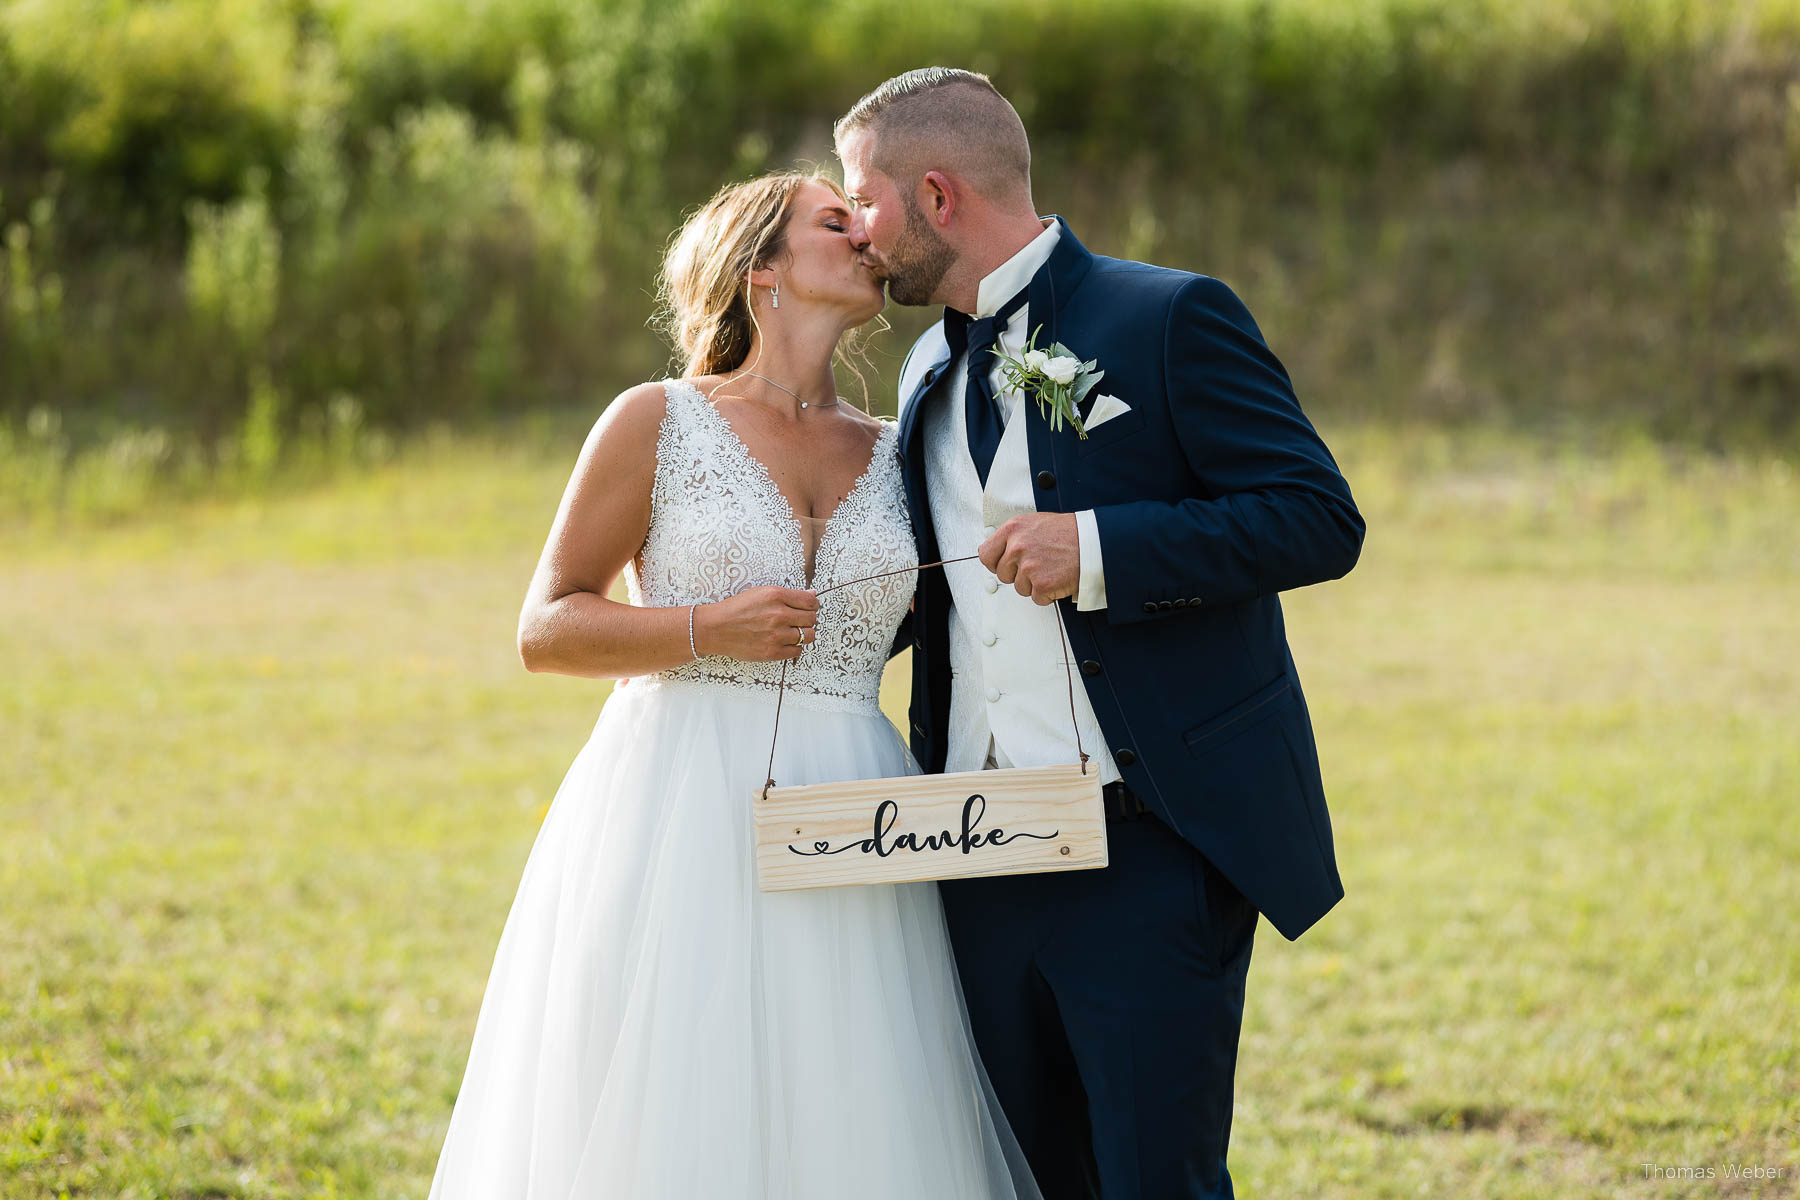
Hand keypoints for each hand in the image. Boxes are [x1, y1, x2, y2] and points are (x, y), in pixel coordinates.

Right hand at [692, 586, 818, 660]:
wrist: (716, 628)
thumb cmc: (736, 610)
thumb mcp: (761, 593)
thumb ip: (788, 595)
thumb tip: (812, 594)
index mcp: (775, 596)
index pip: (810, 601)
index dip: (812, 604)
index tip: (808, 607)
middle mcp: (778, 615)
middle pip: (811, 618)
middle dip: (808, 619)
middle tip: (798, 620)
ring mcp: (776, 635)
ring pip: (808, 636)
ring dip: (803, 633)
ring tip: (792, 631)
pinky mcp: (772, 652)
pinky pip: (797, 651)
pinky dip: (795, 647)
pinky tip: (785, 642)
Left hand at [977, 513, 1079, 605]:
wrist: (1094, 542)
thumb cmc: (1069, 532)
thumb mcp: (1035, 523)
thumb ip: (1014, 536)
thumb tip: (998, 551)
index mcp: (1013, 529)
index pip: (986, 555)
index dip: (996, 563)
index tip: (1005, 564)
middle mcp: (1017, 547)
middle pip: (1003, 575)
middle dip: (1018, 574)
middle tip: (1038, 565)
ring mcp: (1029, 567)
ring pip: (1019, 588)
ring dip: (1034, 584)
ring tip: (1050, 568)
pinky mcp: (1042, 584)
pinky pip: (1037, 598)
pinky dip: (1048, 593)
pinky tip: (1057, 578)